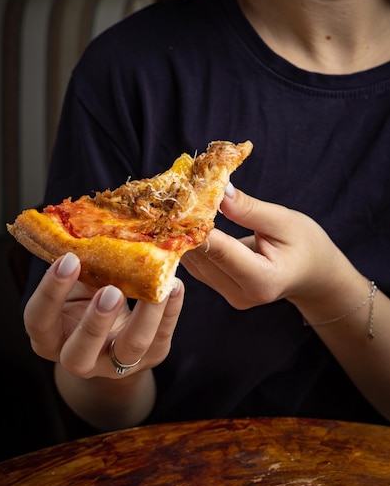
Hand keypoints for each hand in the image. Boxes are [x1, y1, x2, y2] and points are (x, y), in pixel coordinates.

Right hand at [24, 253, 183, 379]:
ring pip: (129, 350)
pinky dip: (170, 311)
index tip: (69, 258)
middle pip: (79, 354)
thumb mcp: (78, 282)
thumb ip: (81, 265)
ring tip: (156, 288)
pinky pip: (161, 338)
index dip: (51, 292)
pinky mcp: (150, 358)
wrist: (114, 328)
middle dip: (95, 322)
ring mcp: (115, 365)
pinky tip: (175, 286)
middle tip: (111, 290)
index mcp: (49, 336)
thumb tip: (91, 224)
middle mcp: (78, 359)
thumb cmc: (87, 296)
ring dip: (143, 317)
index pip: (38, 320)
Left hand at [182, 183, 347, 309]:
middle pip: (203, 257)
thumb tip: (219, 191)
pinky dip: (190, 240)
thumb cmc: (305, 244)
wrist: (312, 273)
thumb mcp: (284, 220)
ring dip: (183, 233)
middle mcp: (241, 294)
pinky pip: (197, 263)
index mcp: (262, 280)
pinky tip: (185, 220)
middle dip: (187, 226)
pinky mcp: (220, 288)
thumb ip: (249, 209)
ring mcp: (229, 294)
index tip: (180, 204)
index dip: (198, 227)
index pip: (221, 251)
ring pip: (194, 261)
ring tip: (175, 204)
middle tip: (173, 195)